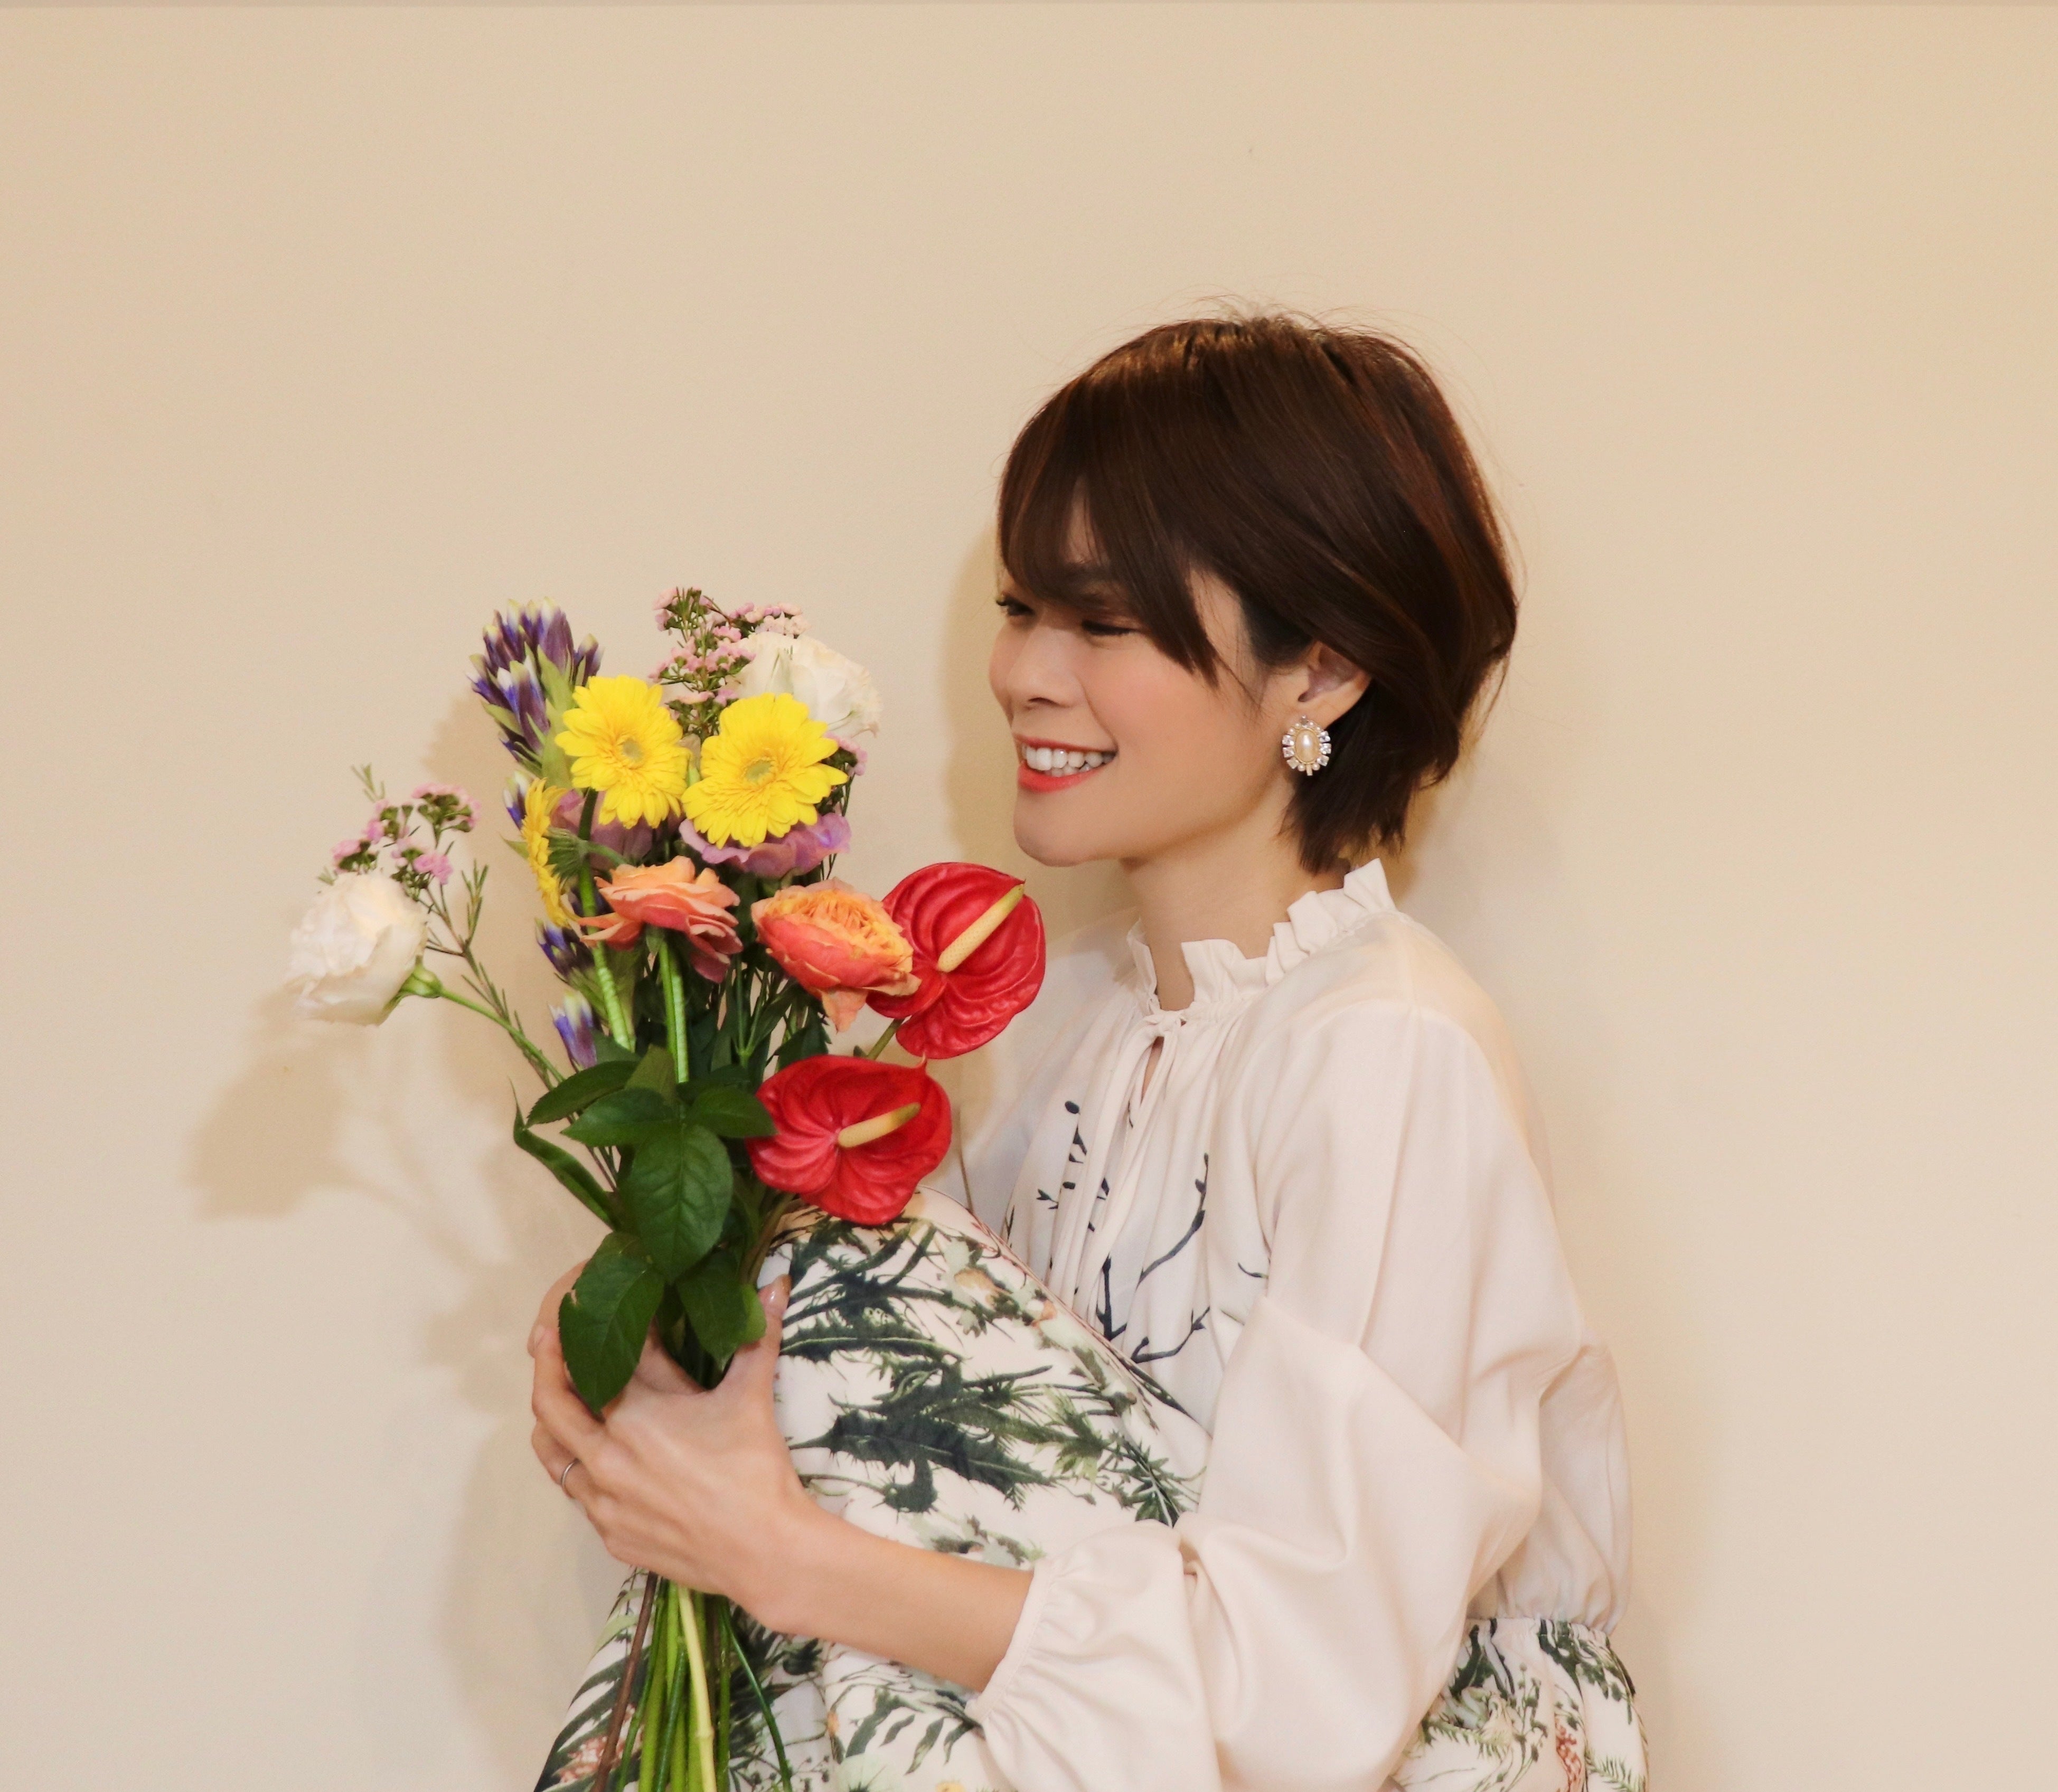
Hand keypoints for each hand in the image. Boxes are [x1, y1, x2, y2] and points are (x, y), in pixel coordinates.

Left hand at [529, 1273, 815, 1622]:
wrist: (765, 1553)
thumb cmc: (755, 1471)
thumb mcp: (751, 1397)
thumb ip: (757, 1336)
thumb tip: (777, 1283)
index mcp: (636, 1417)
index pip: (593, 1365)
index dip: (588, 1336)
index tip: (582, 1314)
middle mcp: (607, 1459)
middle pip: (550, 1405)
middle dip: (546, 1368)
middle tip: (549, 1342)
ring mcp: (604, 1503)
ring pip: (552, 1456)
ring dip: (553, 1424)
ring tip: (565, 1402)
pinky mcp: (611, 1536)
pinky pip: (579, 1497)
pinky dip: (580, 1470)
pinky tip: (603, 1460)